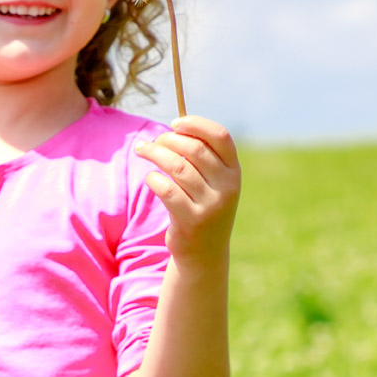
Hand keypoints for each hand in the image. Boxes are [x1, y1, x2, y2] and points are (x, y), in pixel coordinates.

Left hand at [134, 115, 240, 264]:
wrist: (204, 252)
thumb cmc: (202, 207)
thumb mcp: (211, 182)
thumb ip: (201, 157)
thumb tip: (174, 127)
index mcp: (234, 172)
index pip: (220, 136)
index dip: (196, 124)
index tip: (175, 123)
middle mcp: (227, 187)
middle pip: (195, 149)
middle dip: (169, 139)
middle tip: (153, 142)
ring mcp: (211, 205)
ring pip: (178, 167)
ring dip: (155, 153)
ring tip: (142, 150)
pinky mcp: (192, 220)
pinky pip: (167, 190)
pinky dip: (154, 179)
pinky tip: (151, 179)